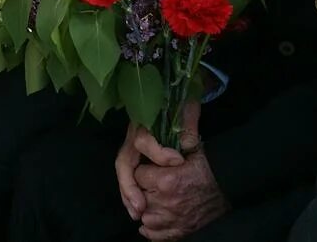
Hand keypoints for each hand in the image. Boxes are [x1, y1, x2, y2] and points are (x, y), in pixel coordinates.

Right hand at [116, 103, 195, 220]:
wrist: (175, 120)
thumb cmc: (178, 118)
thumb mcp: (185, 119)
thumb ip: (187, 116)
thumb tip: (192, 105)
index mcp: (143, 128)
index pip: (142, 141)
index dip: (157, 152)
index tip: (177, 161)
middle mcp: (134, 142)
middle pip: (124, 163)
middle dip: (130, 186)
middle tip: (140, 205)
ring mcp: (134, 156)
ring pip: (124, 176)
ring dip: (128, 195)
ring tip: (138, 212)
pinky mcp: (137, 170)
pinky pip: (129, 184)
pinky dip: (130, 198)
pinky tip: (137, 211)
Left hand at [124, 104, 227, 239]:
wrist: (230, 193)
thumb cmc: (210, 168)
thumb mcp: (195, 145)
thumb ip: (184, 124)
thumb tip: (187, 99)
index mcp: (166, 179)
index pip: (135, 172)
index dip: (143, 167)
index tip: (155, 166)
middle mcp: (165, 203)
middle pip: (138, 194)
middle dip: (143, 187)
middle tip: (158, 182)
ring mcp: (170, 221)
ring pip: (143, 215)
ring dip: (148, 207)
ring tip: (160, 197)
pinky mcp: (176, 233)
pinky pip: (152, 233)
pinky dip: (153, 228)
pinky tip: (160, 216)